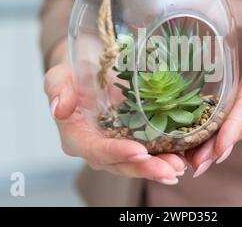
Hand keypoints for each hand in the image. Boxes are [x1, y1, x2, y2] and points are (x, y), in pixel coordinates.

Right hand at [44, 48, 186, 184]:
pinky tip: (184, 158)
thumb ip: (57, 89)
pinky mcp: (133, 139)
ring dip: (159, 167)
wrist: (89, 72)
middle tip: (170, 170)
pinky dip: (166, 156)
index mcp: (77, 137)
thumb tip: (59, 108)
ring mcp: (116, 146)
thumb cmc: (73, 75)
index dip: (116, 153)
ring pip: (137, 163)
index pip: (95, 150)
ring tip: (180, 167)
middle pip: (120, 164)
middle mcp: (97, 147)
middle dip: (145, 168)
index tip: (139, 150)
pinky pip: (149, 152)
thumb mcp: (60, 76)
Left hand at [187, 5, 241, 176]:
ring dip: (217, 148)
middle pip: (241, 124)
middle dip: (219, 146)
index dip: (234, 124)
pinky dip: (221, 137)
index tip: (219, 147)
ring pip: (238, 127)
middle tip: (196, 166)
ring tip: (195, 165)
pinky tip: (202, 147)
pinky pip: (237, 121)